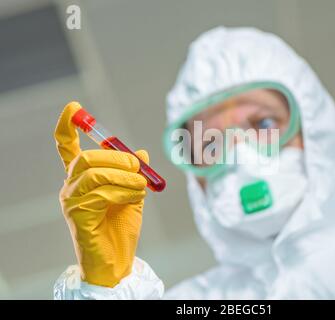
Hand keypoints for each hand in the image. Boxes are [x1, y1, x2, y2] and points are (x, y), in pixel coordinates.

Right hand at [54, 102, 148, 286]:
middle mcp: (71, 187)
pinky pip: (101, 192)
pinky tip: (135, 196)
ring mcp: (71, 201)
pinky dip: (124, 190)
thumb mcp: (133, 194)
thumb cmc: (122, 228)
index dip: (68, 127)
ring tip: (141, 184)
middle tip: (137, 165)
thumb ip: (134, 174)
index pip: (66, 148)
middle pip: (86, 157)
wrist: (117, 261)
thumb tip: (142, 152)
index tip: (74, 108)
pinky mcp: (77, 215)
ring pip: (94, 173)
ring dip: (124, 175)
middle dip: (115, 156)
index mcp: (82, 179)